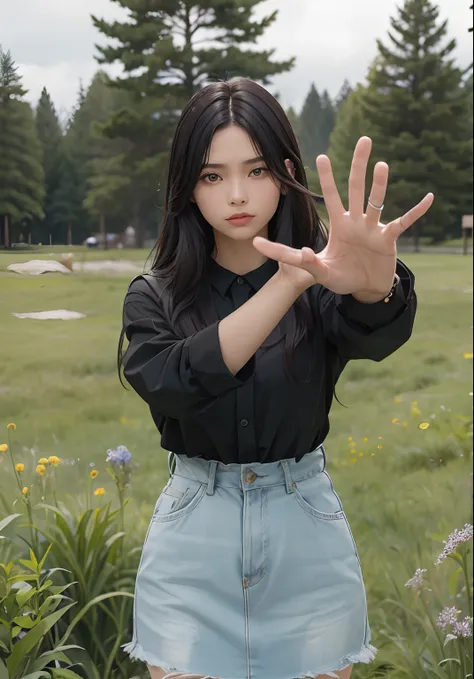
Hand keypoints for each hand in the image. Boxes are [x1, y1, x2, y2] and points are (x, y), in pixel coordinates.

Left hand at [254, 137, 433, 299]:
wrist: (364, 290)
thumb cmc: (342, 278)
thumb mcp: (322, 273)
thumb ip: (308, 264)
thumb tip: (303, 251)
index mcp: (340, 225)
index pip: (331, 197)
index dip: (327, 178)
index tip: (321, 156)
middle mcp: (357, 221)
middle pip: (357, 188)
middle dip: (359, 165)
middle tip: (364, 139)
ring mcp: (373, 229)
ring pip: (377, 201)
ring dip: (380, 185)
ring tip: (382, 165)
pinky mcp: (388, 240)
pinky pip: (403, 222)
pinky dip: (416, 211)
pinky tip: (429, 198)